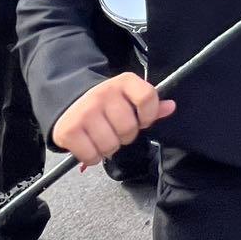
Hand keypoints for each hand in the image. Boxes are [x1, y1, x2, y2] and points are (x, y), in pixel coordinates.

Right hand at [52, 73, 175, 164]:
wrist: (69, 102)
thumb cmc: (106, 104)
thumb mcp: (129, 98)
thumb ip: (150, 104)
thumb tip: (171, 107)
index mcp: (124, 82)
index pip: (148, 98)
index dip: (148, 116)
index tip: (142, 121)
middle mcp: (103, 93)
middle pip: (129, 128)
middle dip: (125, 136)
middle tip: (116, 130)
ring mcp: (84, 111)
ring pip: (110, 145)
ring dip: (108, 148)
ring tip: (102, 138)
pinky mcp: (69, 130)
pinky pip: (91, 155)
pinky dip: (92, 157)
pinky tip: (89, 145)